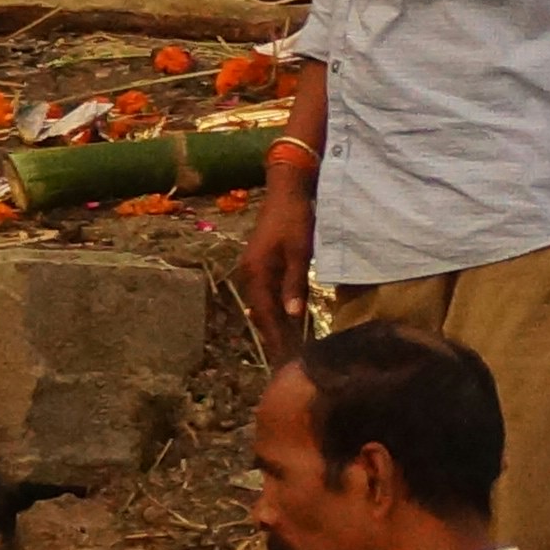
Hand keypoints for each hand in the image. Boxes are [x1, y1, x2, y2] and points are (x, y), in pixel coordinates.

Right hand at [234, 169, 313, 353]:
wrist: (286, 190)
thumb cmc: (296, 219)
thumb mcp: (300, 252)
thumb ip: (295, 284)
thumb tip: (291, 315)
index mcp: (256, 273)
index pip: (266, 314)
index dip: (276, 337)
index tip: (286, 358)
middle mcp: (249, 274)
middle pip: (262, 312)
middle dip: (274, 335)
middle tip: (288, 359)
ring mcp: (253, 269)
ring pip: (264, 304)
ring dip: (275, 323)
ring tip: (288, 345)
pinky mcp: (260, 264)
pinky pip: (267, 293)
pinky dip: (276, 308)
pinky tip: (287, 318)